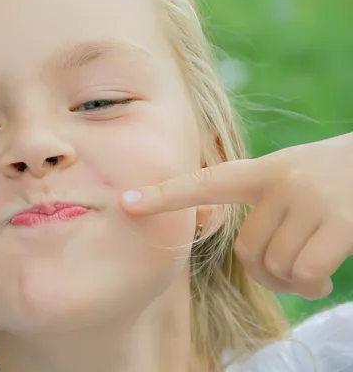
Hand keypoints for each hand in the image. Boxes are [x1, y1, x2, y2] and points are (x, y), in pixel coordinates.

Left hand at [120, 132, 352, 299]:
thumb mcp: (296, 175)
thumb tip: (255, 258)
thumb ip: (265, 202)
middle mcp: (281, 180)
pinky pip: (304, 272)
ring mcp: (310, 199)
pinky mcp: (340, 222)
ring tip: (313, 273)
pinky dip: (311, 287)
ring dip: (291, 281)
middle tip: (291, 274)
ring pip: (274, 264)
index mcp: (265, 170)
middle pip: (245, 248)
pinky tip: (325, 282)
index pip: (204, 182)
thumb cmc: (341, 179)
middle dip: (266, 272)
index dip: (164, 195)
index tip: (125, 202)